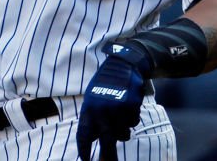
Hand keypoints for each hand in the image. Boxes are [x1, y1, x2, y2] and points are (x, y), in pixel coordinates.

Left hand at [77, 44, 148, 159]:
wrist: (122, 65)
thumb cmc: (105, 84)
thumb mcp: (92, 98)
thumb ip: (92, 118)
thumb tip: (94, 138)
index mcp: (88, 109)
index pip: (84, 135)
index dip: (84, 150)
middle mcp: (102, 111)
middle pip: (105, 142)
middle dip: (108, 157)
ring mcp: (117, 109)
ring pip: (123, 134)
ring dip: (123, 130)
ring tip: (120, 115)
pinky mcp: (131, 107)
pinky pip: (133, 122)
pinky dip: (131, 118)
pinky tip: (128, 105)